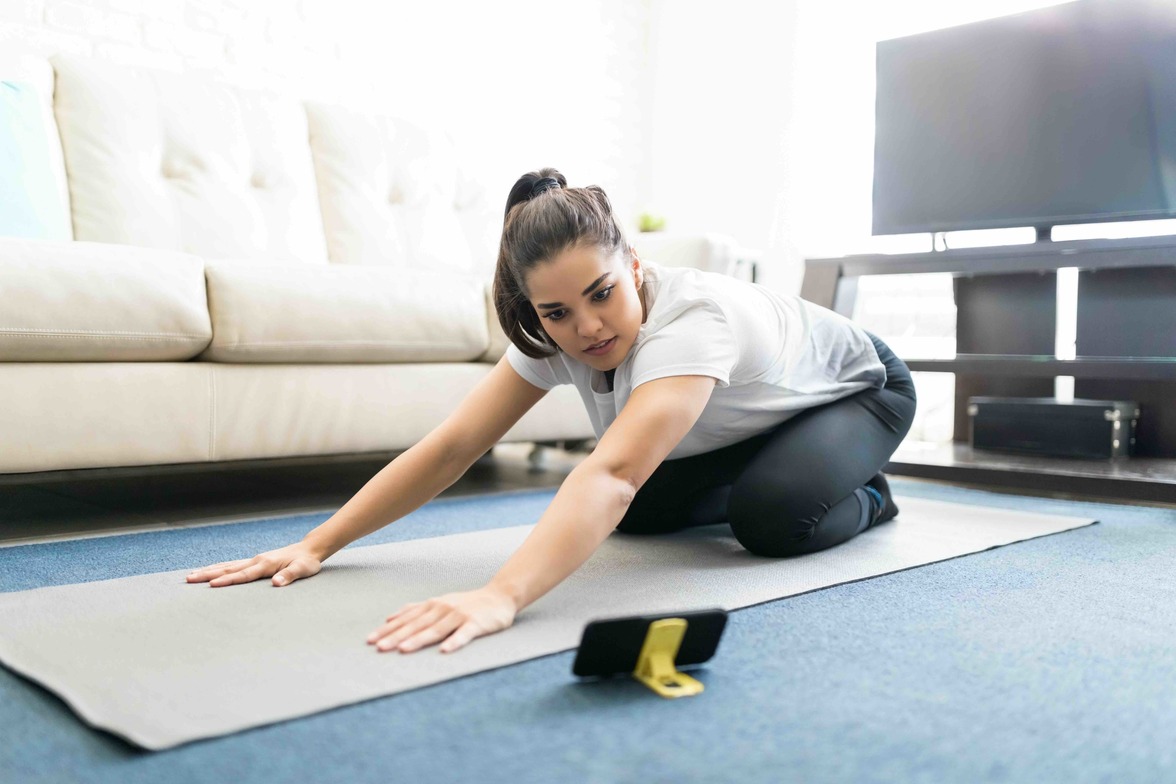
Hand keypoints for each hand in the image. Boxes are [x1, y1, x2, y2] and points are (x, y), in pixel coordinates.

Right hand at [185, 541, 324, 587]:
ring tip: (191, 576)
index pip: (243, 574)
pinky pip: (232, 565)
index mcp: (265, 564)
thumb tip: (276, 583)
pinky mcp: (254, 562)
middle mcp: (256, 560)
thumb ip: (290, 575)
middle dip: (208, 575)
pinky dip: (218, 568)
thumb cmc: (306, 562)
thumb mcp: (302, 569)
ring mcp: (254, 560)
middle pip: (228, 569)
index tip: (211, 585)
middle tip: (189, 580)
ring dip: (209, 571)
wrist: (308, 549)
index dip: (228, 580)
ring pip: (227, 566)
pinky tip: (209, 571)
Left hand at [367, 586, 516, 654]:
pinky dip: (454, 642)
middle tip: (379, 648)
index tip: (370, 640)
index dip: (388, 630)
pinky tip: (444, 651)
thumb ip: (416, 609)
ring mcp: (459, 615)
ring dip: (419, 639)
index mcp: (432, 605)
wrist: (499, 596)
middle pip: (416, 625)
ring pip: (436, 630)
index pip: (406, 619)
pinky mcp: (476, 624)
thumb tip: (389, 618)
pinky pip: (463, 635)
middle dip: (396, 636)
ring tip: (403, 650)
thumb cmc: (466, 603)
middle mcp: (443, 608)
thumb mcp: (439, 602)